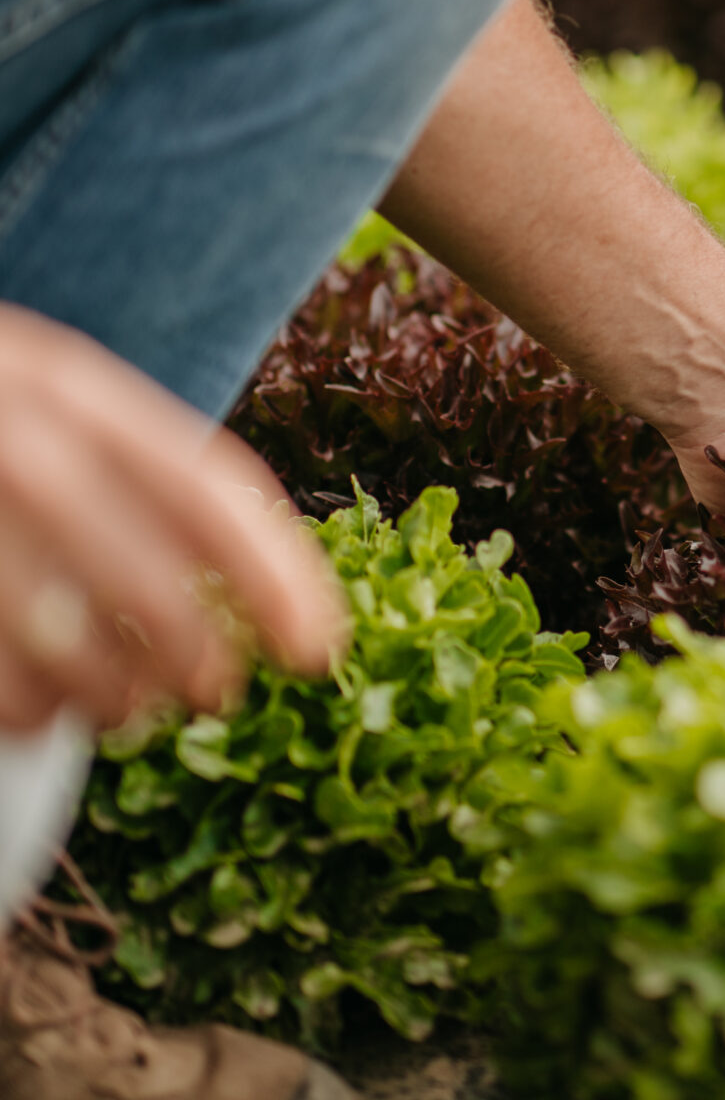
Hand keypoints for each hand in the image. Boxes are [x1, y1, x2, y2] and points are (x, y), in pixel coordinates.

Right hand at [0, 307, 346, 736]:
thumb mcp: (50, 405)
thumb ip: (137, 469)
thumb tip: (276, 597)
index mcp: (63, 384)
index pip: (204, 489)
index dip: (277, 579)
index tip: (319, 652)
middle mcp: (10, 442)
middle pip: (146, 583)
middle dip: (198, 658)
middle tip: (216, 693)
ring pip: (69, 652)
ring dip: (115, 699)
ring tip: (124, 703)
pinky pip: (2, 691)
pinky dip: (32, 715)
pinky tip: (38, 702)